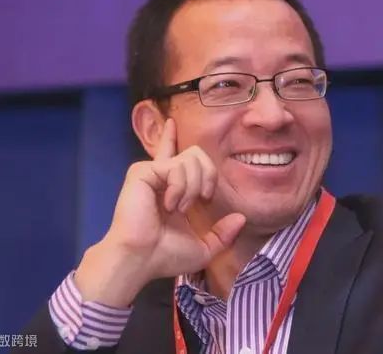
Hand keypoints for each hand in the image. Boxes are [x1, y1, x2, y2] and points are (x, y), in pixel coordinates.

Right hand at [74, 118, 244, 306]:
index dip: (171, 136)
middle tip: (202, 198)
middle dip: (209, 175)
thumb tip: (241, 218)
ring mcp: (151, 172)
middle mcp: (160, 176)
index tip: (172, 122)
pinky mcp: (142, 171)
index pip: (174, 156)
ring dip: (192, 187)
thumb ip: (223, 234)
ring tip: (176, 208)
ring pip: (191, 160)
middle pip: (197, 154)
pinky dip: (179, 188)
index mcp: (171, 189)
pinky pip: (176, 167)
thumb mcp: (203, 248)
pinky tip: (167, 205)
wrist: (141, 260)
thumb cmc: (165, 256)